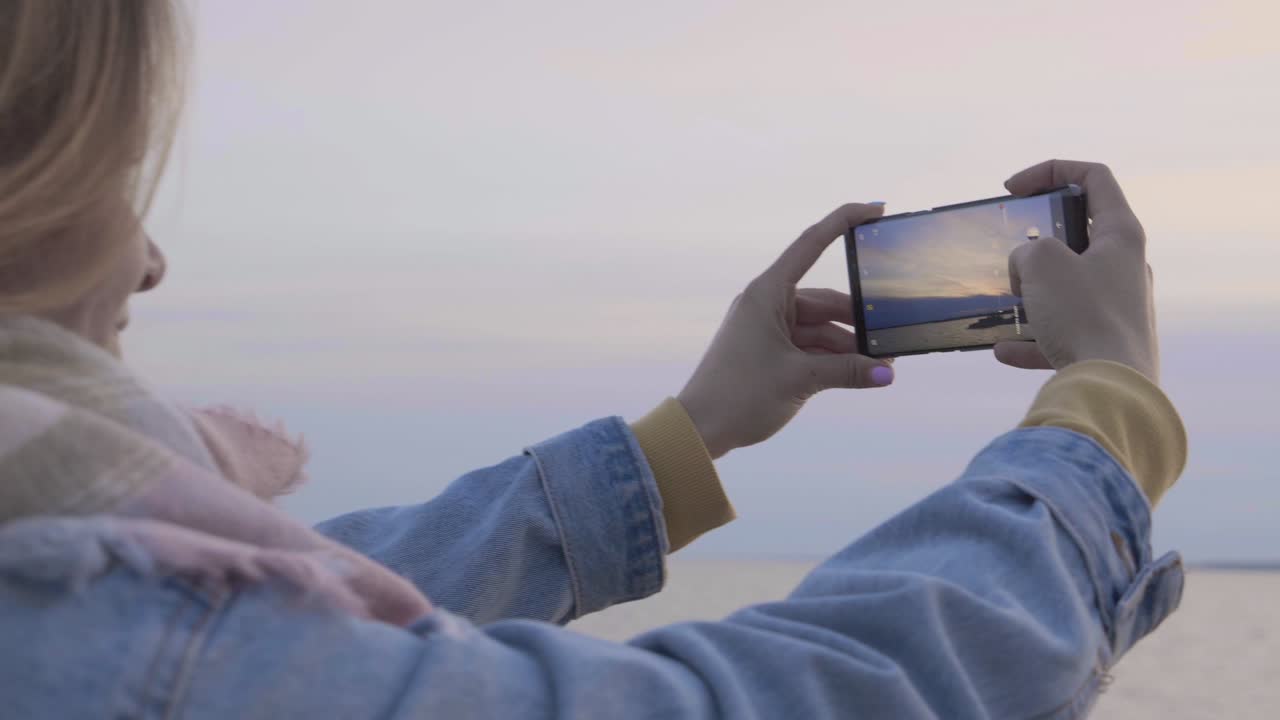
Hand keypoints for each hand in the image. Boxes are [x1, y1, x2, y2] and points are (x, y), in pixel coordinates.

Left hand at [678, 203, 894, 458]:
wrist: (700, 428)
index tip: (877, 209)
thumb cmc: (739, 394)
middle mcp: (766, 304)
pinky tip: (858, 374)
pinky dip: (831, 358)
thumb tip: (888, 373)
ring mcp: (766, 328)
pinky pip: (808, 345)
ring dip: (847, 346)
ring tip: (880, 365)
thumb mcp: (801, 379)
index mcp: (767, 293)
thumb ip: (848, 371)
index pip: (811, 244)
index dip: (844, 221)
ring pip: (819, 327)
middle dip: (857, 320)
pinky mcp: (768, 351)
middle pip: (823, 300)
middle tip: (892, 338)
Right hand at [994, 159, 1158, 381]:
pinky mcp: (1106, 343)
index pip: (1093, 178)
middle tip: (1013, 251)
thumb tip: (1028, 268)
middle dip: (1038, 242)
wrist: (1112, 387)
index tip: (1014, 189)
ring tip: (1010, 301)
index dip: (1051, 171)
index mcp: (1122, 235)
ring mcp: (1119, 306)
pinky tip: (1005, 350)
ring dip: (1034, 291)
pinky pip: (1062, 333)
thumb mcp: (1042, 263)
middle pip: (1080, 235)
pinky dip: (1033, 339)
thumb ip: (1028, 250)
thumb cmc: (1083, 315)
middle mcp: (1126, 266)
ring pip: (1068, 287)